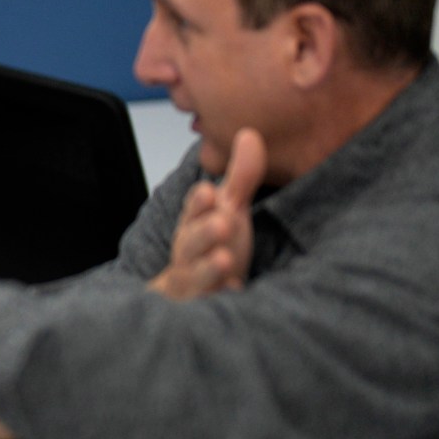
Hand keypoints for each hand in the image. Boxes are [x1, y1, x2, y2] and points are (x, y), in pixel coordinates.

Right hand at [149, 128, 265, 300]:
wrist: (189, 293)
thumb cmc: (212, 246)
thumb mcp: (230, 209)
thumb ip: (241, 175)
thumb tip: (248, 133)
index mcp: (195, 224)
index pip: (194, 211)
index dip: (200, 203)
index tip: (209, 192)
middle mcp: (189, 251)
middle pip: (191, 241)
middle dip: (204, 232)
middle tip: (222, 223)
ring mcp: (194, 281)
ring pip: (195, 274)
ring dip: (208, 267)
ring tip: (224, 260)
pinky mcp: (201, 306)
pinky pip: (205, 306)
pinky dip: (219, 299)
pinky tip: (232, 293)